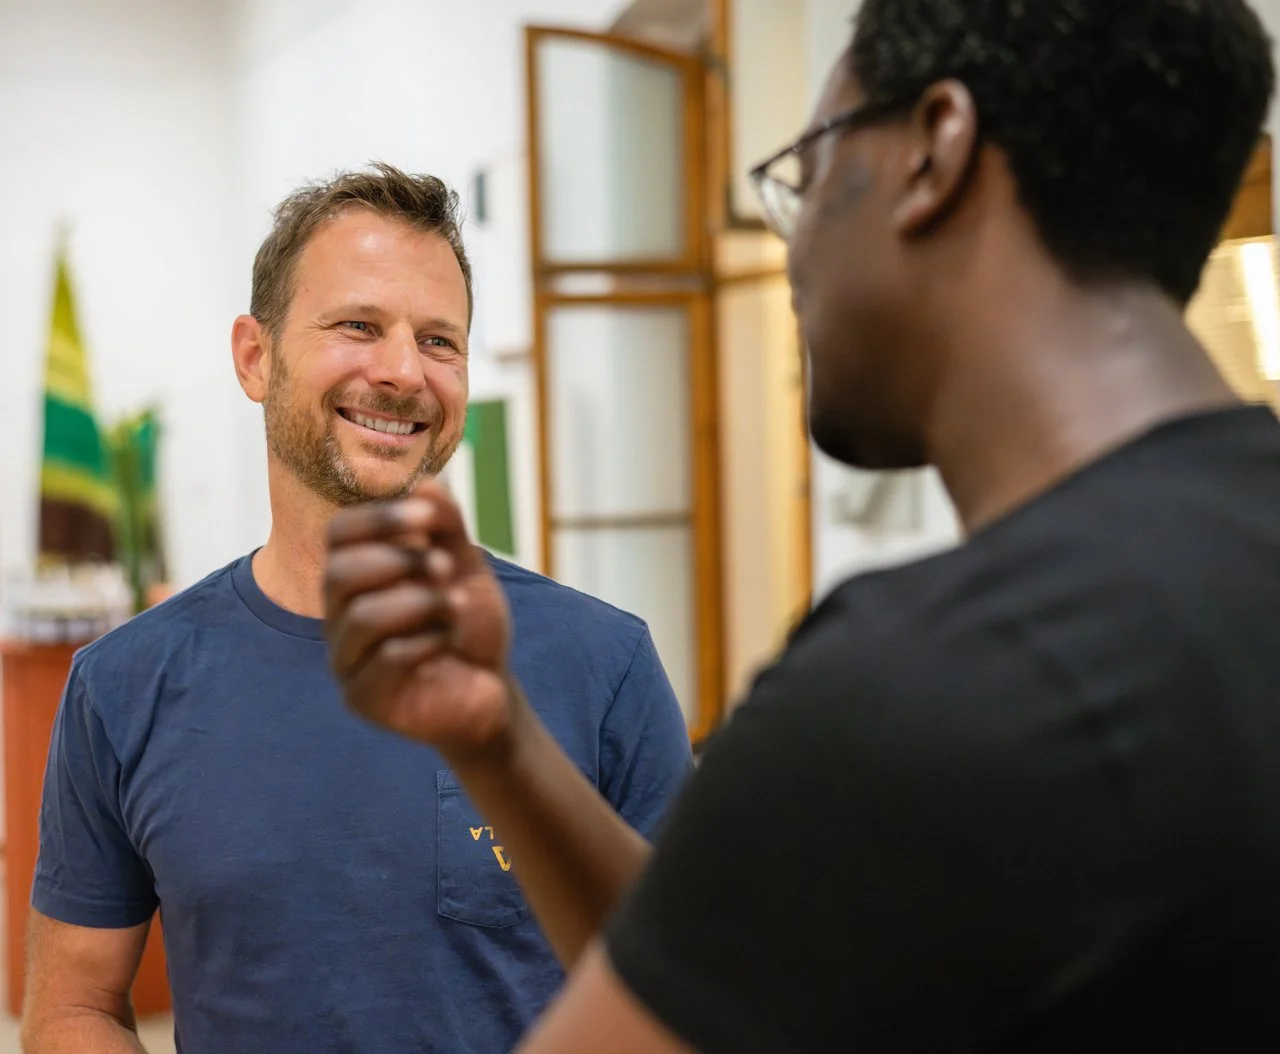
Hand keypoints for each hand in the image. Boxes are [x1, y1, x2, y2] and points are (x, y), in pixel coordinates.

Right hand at [323, 479, 514, 761]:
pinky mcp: (364, 700)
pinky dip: (425, 642)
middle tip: (445, 566)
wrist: (490, 690)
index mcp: (356, 576)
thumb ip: (447, 527)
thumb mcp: (466, 567)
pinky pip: (384, 661)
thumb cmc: (467, 626)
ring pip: (362, 617)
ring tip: (454, 605)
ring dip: (419, 603)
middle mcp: (339, 616)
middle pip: (338, 573)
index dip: (379, 518)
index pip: (338, 533)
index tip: (428, 516)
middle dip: (399, 561)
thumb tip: (429, 484)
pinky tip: (446, 642)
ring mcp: (346, 660)